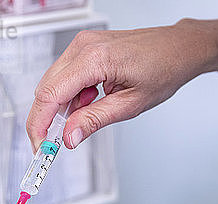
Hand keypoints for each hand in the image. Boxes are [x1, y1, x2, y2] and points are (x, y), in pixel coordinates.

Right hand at [26, 23, 216, 150]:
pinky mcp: (86, 47)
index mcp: (94, 58)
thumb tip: (69, 136)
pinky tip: (91, 101)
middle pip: (45, 88)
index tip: (40, 146)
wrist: (178, 49)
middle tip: (54, 144)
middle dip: (46, 119)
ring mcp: (83, 44)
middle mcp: (83, 46)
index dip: (39, 125)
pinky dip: (72, 95)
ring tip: (87, 117)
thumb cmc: (163, 69)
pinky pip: (66, 75)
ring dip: (62, 107)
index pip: (49, 95)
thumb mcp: (130, 105)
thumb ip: (94, 120)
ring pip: (54, 83)